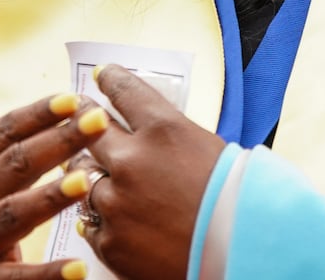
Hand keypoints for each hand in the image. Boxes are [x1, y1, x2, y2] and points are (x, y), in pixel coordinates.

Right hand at [0, 45, 105, 278]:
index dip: (35, 114)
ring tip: (84, 183)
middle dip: (55, 142)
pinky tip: (80, 268)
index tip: (72, 97)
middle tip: (98, 124)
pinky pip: (18, 279)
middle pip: (13, 166)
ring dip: (48, 198)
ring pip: (14, 215)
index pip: (1, 133)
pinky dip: (47, 275)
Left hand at [76, 65, 226, 279]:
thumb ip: (166, 136)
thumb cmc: (234, 198)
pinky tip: (120, 220)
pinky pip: (91, 222)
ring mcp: (117, 203)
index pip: (124, 91)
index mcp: (163, 129)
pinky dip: (104, 220)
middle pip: (90, 130)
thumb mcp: (206, 146)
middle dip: (85, 122)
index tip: (103, 75)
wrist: (242, 250)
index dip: (110, 79)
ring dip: (94, 178)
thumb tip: (141, 127)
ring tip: (109, 183)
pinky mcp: (110, 241)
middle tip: (82, 120)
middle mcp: (132, 160)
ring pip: (84, 179)